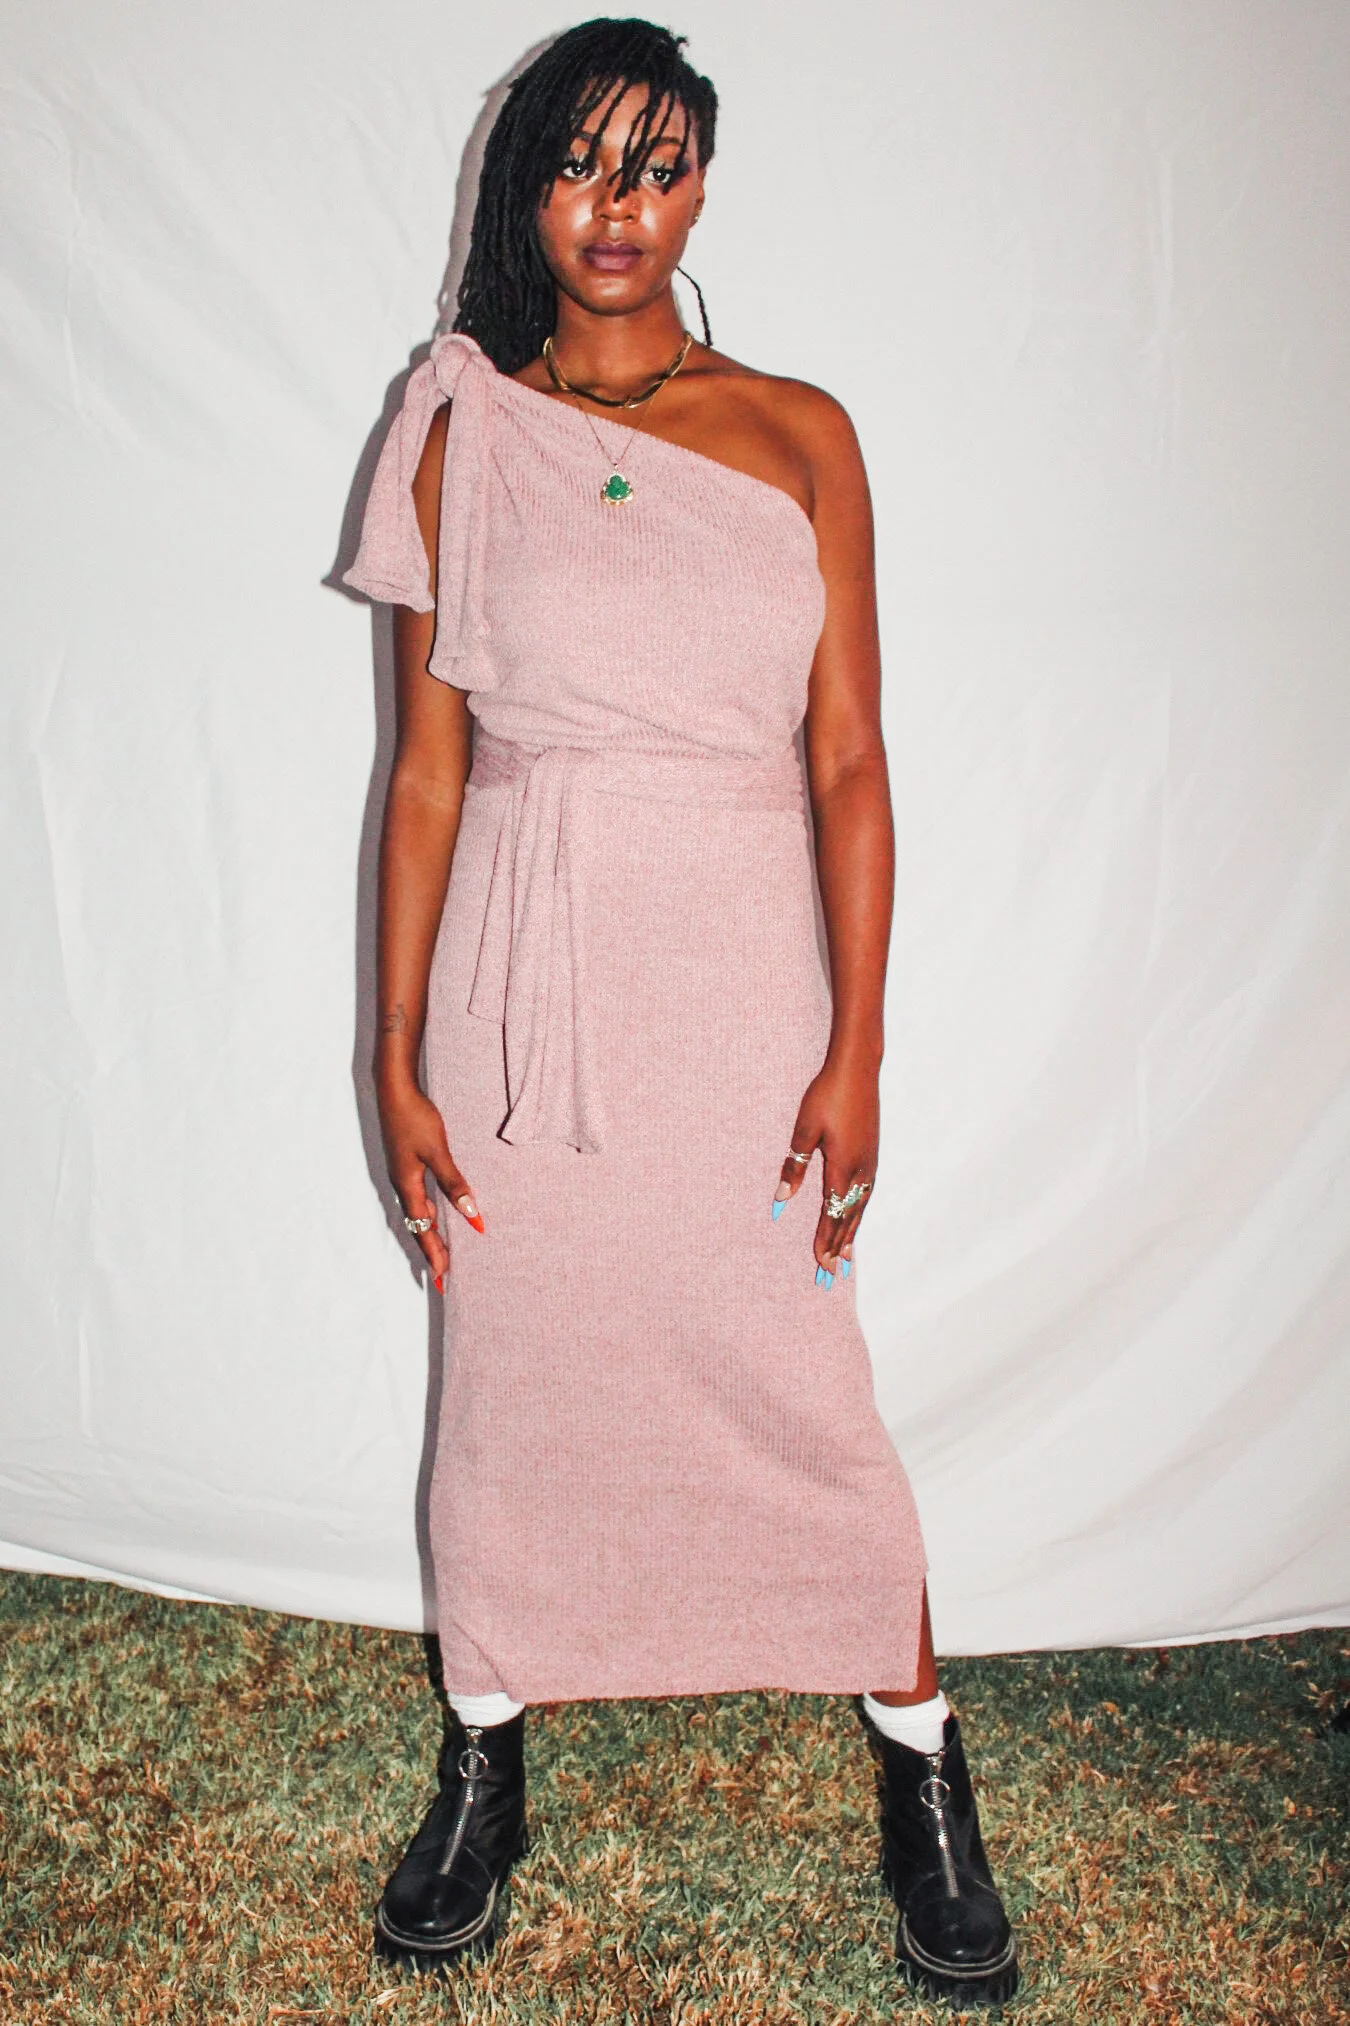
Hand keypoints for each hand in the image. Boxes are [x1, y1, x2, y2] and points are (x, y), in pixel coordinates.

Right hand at [377, 1073, 482, 1290]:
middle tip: (441, 1276)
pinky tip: (436, 1213)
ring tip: (440, 1253)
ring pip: (417, 1213)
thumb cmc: (414, 1118)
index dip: (433, 1253)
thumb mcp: (437, 1151)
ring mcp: (402, 1174)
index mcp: (407, 1186)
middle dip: (430, 1251)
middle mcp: (402, 1184)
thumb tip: (472, 1215)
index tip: (442, 1278)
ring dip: (428, 1233)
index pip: (422, 1229)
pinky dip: (427, 1214)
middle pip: (417, 1226)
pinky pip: (418, 1198)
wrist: (393, 1089)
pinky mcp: (406, 1163)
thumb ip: (454, 1183)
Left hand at [773, 1057, 878, 1280]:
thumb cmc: (826, 1095)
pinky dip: (858, 1214)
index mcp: (841, 1168)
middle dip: (838, 1248)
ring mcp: (869, 1164)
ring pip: (859, 1209)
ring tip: (846, 1259)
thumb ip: (794, 1166)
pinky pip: (866, 1195)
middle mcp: (860, 1171)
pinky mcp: (872, 1155)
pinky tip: (855, 1219)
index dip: (824, 1241)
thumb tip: (781, 1199)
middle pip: (848, 1219)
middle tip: (831, 1276)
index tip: (820, 1266)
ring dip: (851, 1235)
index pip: (831, 1214)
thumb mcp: (803, 1130)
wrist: (858, 1069)